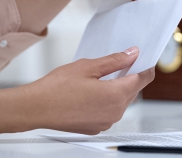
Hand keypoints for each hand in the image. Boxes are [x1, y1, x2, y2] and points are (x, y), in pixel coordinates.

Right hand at [24, 46, 153, 133]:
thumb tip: (132, 55)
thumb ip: (115, 61)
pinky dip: (107, 100)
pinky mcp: (96, 127)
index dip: (146, 66)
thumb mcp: (88, 66)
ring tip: (101, 76)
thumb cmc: (56, 88)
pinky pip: (109, 111)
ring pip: (121, 101)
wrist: (35, 108)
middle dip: (129, 76)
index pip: (143, 79)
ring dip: (117, 88)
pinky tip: (93, 90)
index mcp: (116, 95)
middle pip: (132, 90)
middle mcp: (115, 112)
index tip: (144, 58)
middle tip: (121, 62)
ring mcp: (106, 122)